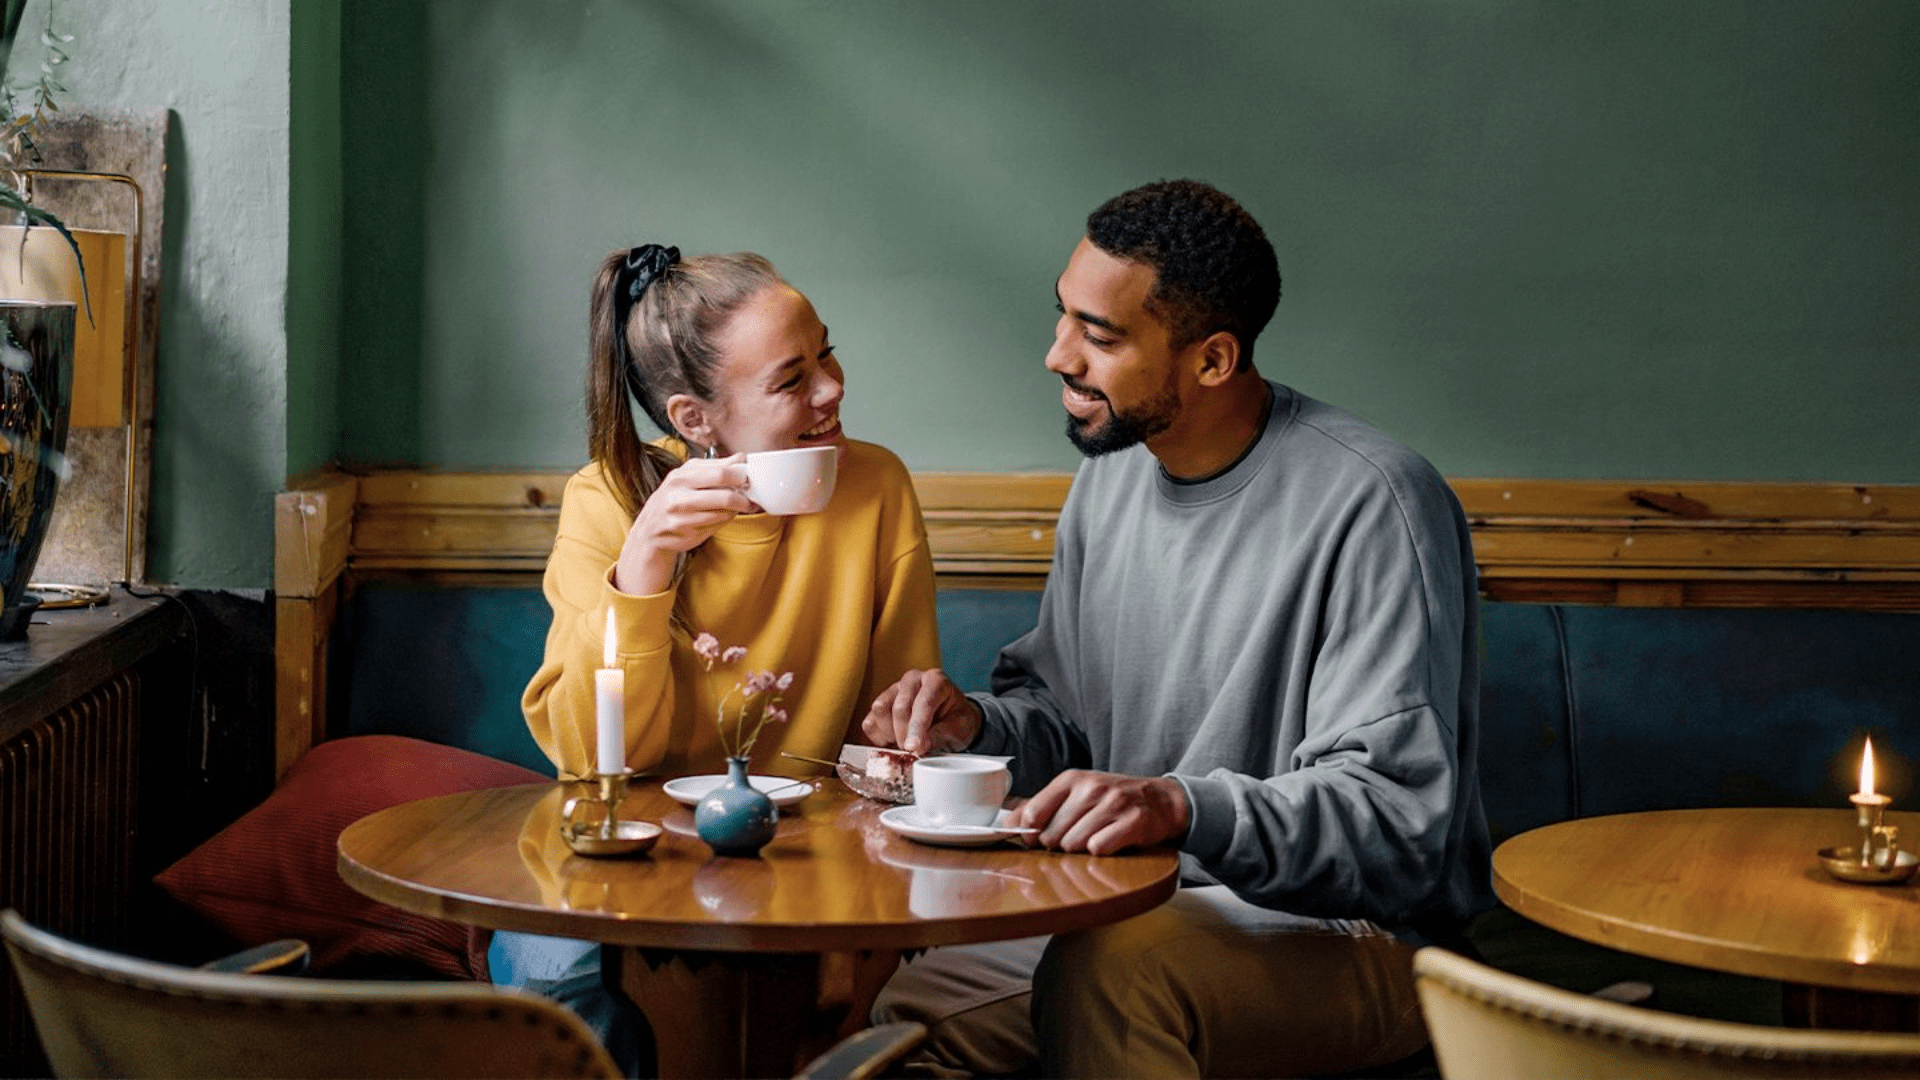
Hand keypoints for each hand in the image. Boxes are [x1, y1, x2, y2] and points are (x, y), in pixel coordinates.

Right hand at [614, 455, 752, 593]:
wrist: (650, 529)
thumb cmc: (676, 500)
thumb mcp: (690, 478)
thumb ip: (715, 468)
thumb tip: (742, 457)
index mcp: (682, 474)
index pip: (720, 471)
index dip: (740, 476)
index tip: (749, 479)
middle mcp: (677, 491)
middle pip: (723, 493)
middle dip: (742, 497)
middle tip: (749, 499)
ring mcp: (678, 512)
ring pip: (722, 512)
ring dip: (735, 511)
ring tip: (737, 508)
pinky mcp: (681, 529)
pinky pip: (714, 525)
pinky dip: (724, 521)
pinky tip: (722, 517)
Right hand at [861, 669, 981, 754]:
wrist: (950, 717)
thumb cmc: (956, 720)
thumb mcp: (959, 728)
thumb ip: (941, 735)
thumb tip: (919, 747)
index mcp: (936, 680)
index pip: (923, 703)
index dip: (917, 728)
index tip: (914, 748)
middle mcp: (912, 679)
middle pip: (899, 707)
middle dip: (905, 735)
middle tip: (913, 751)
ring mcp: (894, 689)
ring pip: (880, 710)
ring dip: (891, 734)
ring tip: (906, 743)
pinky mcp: (881, 703)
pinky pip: (870, 722)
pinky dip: (879, 737)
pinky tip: (895, 741)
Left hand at [1005, 770, 1189, 855]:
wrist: (1161, 800)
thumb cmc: (1110, 800)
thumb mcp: (1075, 794)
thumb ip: (1039, 807)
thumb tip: (1006, 823)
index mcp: (1071, 779)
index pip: (1033, 812)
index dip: (1030, 833)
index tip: (1038, 839)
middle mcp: (1091, 787)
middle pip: (1052, 835)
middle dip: (1059, 845)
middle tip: (1075, 838)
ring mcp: (1113, 803)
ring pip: (1074, 845)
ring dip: (1080, 851)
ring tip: (1093, 839)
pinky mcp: (1133, 821)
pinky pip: (1099, 849)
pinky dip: (1101, 852)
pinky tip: (1110, 843)